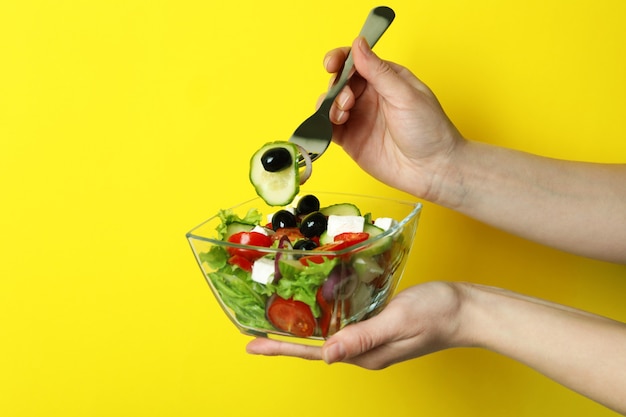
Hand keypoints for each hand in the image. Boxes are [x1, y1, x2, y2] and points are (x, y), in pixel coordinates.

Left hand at [246, 281, 465, 368]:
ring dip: (304, 328)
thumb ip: (363, 337)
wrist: (468, 309)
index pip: (317, 353)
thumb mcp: (398, 321)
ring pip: (330, 335)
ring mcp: (373, 339)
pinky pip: (345, 324)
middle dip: (287, 340)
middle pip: (318, 346)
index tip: (254, 346)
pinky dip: (326, 316)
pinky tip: (318, 307)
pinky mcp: (379, 325)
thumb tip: (327, 356)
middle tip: (255, 333)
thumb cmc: (438, 313)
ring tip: (278, 319)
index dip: (284, 347)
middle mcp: (366, 350)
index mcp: (367, 354)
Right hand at [323, 37, 463, 200]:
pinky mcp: (351, 140)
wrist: (432, 169)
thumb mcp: (405, 95)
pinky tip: (329, 126)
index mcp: (385, 79)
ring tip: (344, 115)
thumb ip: (378, 71)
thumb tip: (358, 43)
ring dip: (330, 106)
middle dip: (337, 87)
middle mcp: (370, 96)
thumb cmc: (429, 130)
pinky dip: (323, 125)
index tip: (331, 64)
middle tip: (348, 100)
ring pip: (330, 104)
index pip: (356, 61)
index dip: (340, 59)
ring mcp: (359, 118)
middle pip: (339, 82)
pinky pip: (329, 128)